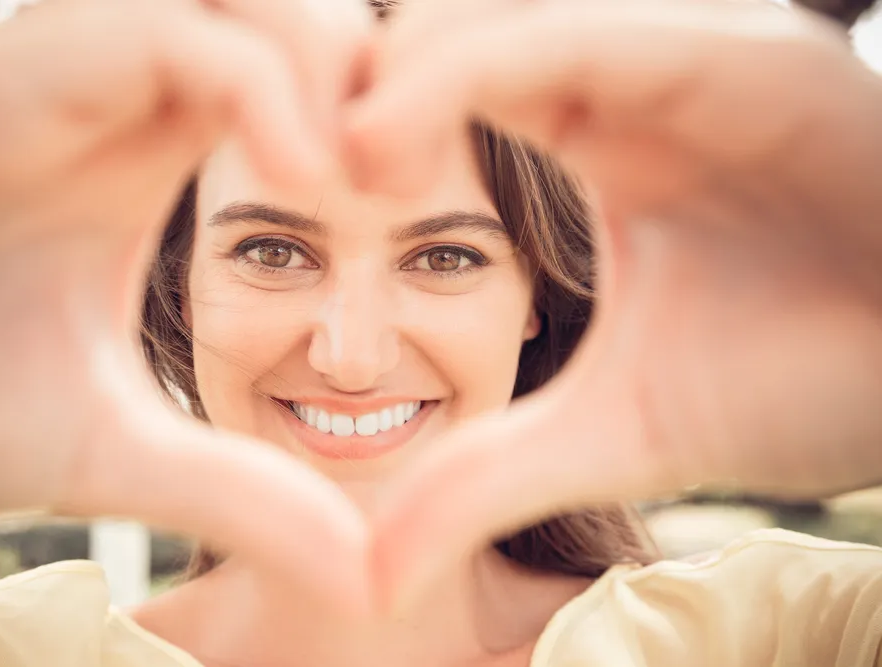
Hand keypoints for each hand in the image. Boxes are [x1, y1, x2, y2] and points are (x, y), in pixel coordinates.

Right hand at [0, 0, 371, 609]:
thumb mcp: (116, 451)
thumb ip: (240, 492)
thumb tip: (362, 576)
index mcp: (154, 150)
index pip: (304, 70)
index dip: (381, 114)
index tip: (419, 200)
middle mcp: (125, 93)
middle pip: (295, 6)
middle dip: (372, 73)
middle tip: (405, 179)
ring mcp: (75, 70)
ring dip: (328, 68)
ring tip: (359, 183)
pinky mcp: (23, 71)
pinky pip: (174, 29)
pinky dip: (263, 89)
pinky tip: (306, 182)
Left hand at [346, 0, 881, 607]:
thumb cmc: (814, 378)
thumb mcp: (615, 429)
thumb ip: (488, 474)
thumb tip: (370, 573)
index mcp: (606, 132)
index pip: (451, 83)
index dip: (362, 127)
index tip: (293, 195)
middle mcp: (641, 71)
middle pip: (457, 27)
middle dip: (364, 87)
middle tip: (289, 171)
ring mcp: (694, 53)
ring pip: (502, 17)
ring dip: (401, 78)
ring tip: (339, 169)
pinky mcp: (748, 60)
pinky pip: (582, 37)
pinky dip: (472, 75)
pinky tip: (389, 150)